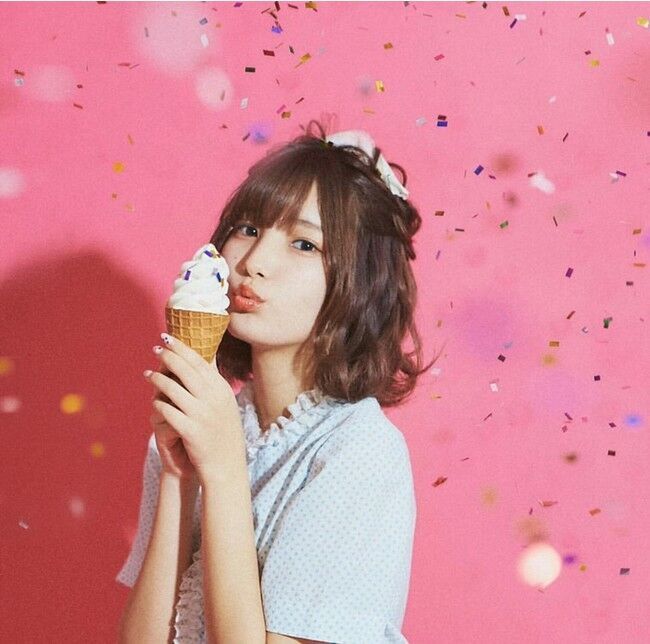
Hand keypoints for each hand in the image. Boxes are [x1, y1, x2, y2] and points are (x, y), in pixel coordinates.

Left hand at [144, 333, 246, 485]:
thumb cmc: (223, 434)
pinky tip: (153, 402)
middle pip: (185, 369)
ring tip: (147, 374)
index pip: (200, 361)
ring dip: (157, 379)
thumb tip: (206, 357)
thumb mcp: (226, 405)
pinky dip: (158, 404)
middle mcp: (214, 398)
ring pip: (173, 388)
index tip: (168, 338)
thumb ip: (214, 383)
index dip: (182, 348)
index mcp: (222, 389)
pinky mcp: (190, 430)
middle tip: (155, 349)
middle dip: (168, 357)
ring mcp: (202, 414)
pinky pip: (167, 411)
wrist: (227, 467)